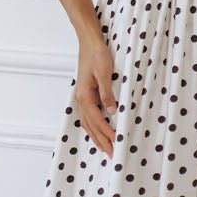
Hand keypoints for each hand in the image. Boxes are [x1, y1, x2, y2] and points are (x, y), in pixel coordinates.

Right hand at [73, 33, 118, 155]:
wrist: (89, 42)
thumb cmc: (97, 55)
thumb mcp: (105, 73)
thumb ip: (107, 94)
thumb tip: (111, 112)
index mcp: (85, 95)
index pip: (97, 120)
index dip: (106, 134)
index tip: (115, 144)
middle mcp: (81, 98)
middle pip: (91, 125)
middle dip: (101, 141)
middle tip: (111, 154)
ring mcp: (81, 96)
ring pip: (87, 122)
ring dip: (96, 136)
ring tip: (104, 148)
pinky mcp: (85, 93)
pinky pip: (87, 115)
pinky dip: (92, 126)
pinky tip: (97, 130)